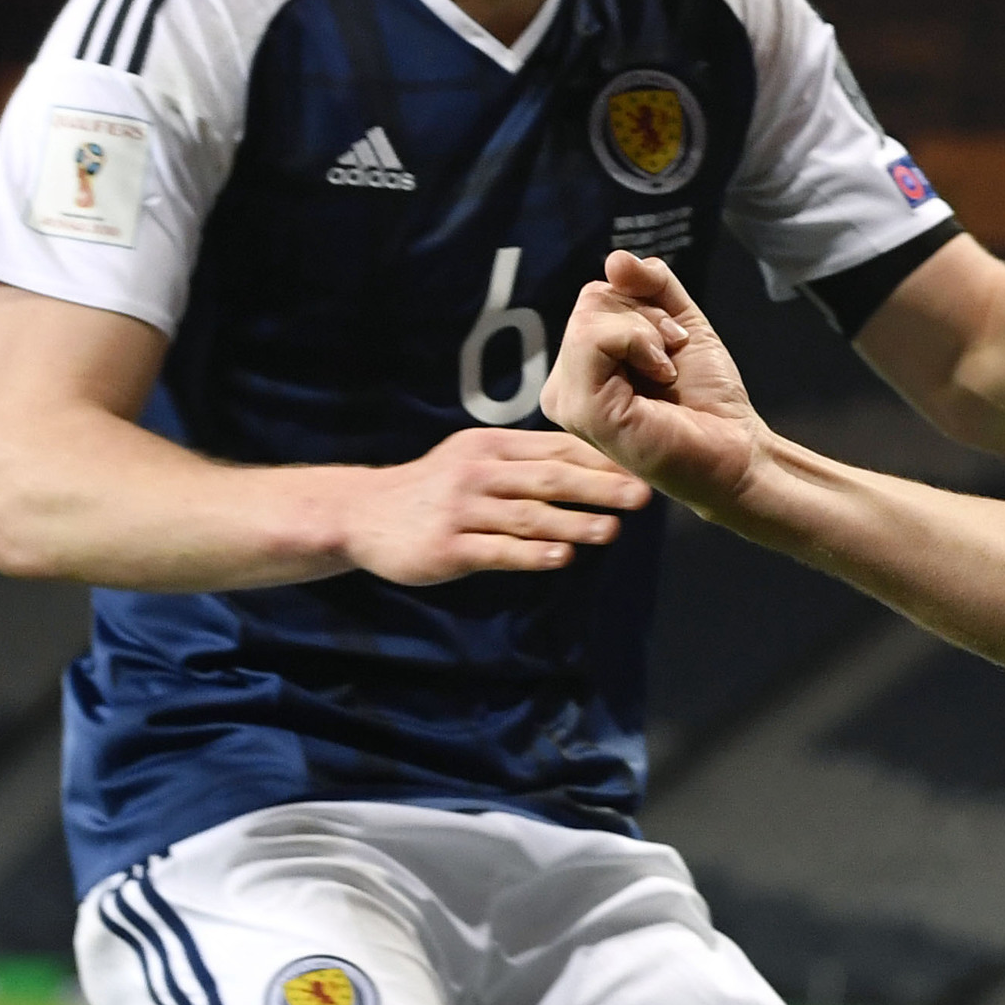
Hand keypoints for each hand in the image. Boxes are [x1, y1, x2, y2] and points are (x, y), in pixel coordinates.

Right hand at [338, 426, 650, 586]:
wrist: (361, 514)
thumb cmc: (434, 489)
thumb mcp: (474, 459)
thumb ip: (525, 462)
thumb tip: (595, 467)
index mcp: (491, 447)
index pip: (555, 449)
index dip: (600, 460)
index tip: (641, 468)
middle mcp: (477, 473)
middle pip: (548, 478)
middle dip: (599, 486)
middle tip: (643, 494)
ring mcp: (461, 510)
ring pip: (527, 516)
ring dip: (574, 523)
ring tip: (613, 530)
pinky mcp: (447, 547)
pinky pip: (496, 550)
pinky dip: (531, 554)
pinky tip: (562, 557)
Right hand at [546, 250, 771, 516]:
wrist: (737, 448)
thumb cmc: (708, 397)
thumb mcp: (680, 324)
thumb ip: (651, 286)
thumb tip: (616, 259)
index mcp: (580, 365)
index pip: (597, 295)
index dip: (645, 306)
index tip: (672, 348)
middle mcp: (563, 383)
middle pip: (593, 298)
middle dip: (648, 317)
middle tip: (670, 363)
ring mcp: (566, 398)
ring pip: (592, 315)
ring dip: (648, 333)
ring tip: (665, 374)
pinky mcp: (580, 409)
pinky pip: (593, 338)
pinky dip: (639, 343)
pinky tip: (659, 377)